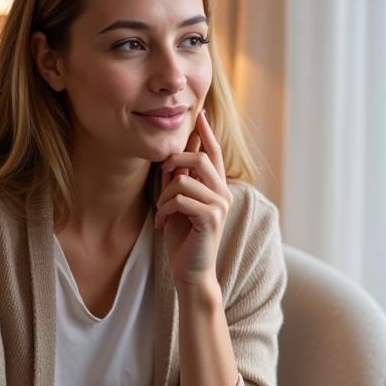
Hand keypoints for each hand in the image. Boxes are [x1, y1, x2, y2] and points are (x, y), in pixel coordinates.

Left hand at [156, 109, 232, 286]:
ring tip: (162, 212)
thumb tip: (177, 154)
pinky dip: (166, 209)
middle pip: (200, 158)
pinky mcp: (212, 218)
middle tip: (161, 176)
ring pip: (185, 179)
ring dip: (165, 196)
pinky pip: (181, 198)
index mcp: (217, 188)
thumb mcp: (178, 203)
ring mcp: (220, 205)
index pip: (213, 153)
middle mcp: (223, 194)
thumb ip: (180, 180)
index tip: (200, 113)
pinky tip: (162, 222)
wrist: (190, 271)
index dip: (206, 132)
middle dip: (174, 162)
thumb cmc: (183, 238)